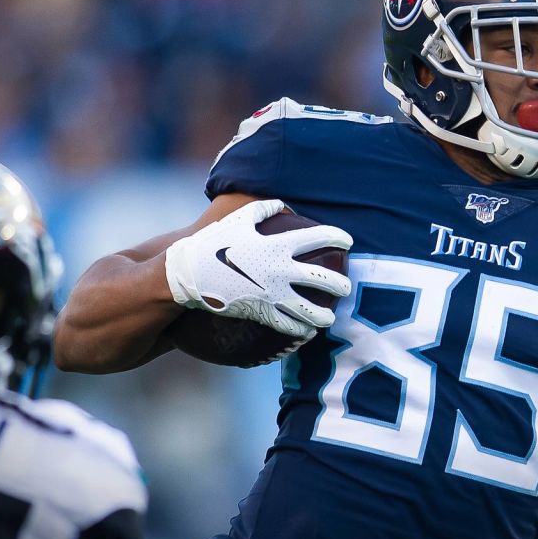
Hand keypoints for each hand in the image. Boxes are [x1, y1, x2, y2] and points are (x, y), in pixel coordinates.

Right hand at [164, 199, 352, 342]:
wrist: (189, 274)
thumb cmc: (214, 242)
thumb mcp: (239, 219)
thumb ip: (265, 210)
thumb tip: (283, 205)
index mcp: (278, 244)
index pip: (318, 238)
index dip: (337, 238)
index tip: (347, 241)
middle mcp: (280, 270)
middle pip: (322, 279)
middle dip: (340, 284)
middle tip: (346, 286)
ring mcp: (271, 294)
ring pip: (308, 310)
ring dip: (324, 316)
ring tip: (330, 318)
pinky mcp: (260, 312)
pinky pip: (286, 326)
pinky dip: (299, 330)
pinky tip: (305, 333)